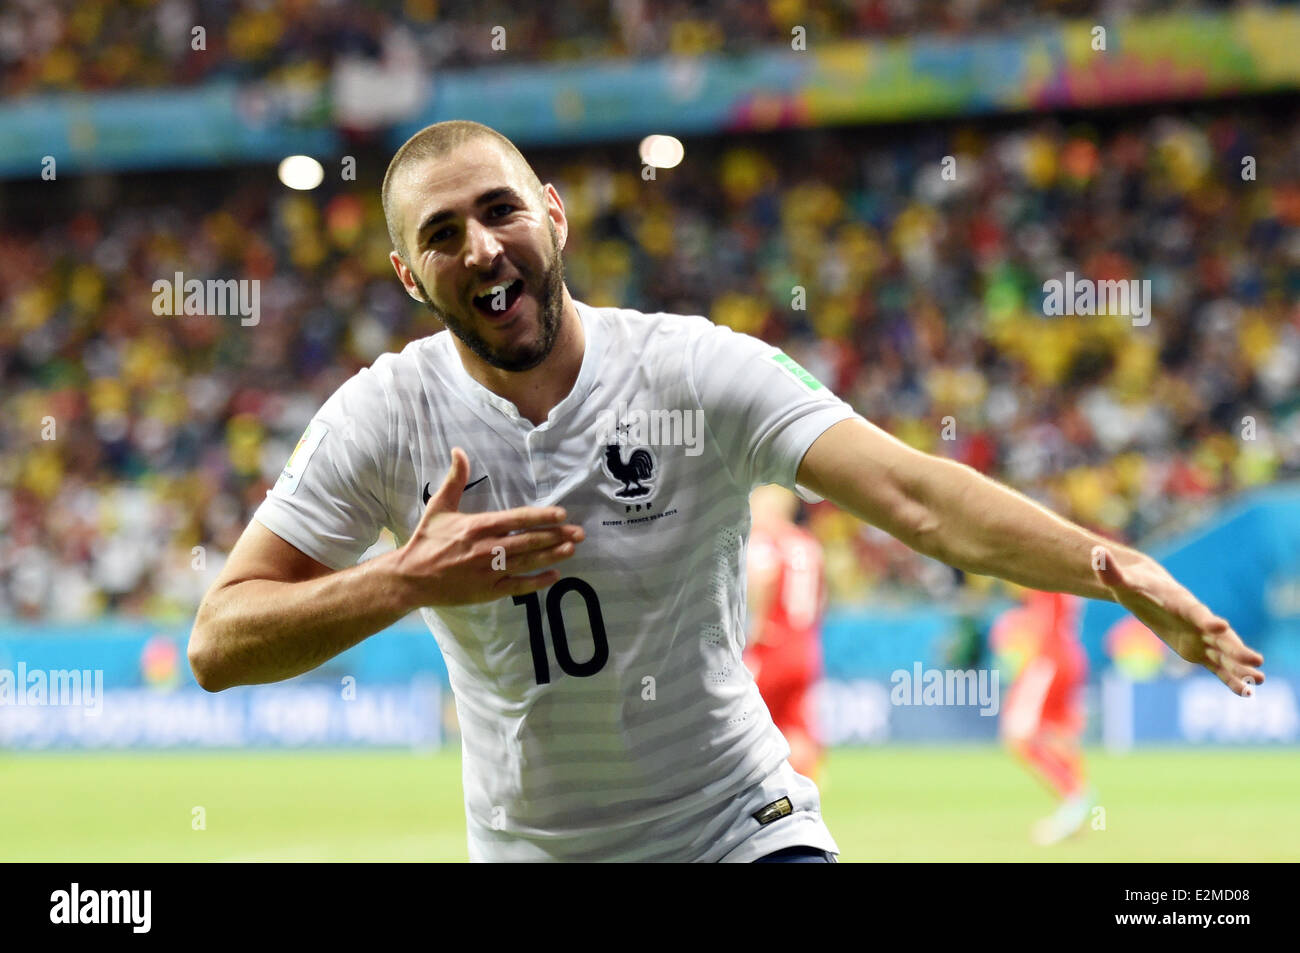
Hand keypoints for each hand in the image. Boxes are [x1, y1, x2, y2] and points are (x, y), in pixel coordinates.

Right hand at [394, 447, 583, 605]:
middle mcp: (487, 548)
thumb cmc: (427, 541)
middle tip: (579, 533)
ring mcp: (489, 571)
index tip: (562, 514)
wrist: (410, 577)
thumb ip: (455, 479)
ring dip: (552, 555)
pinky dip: (537, 581)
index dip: (541, 517)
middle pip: (529, 540)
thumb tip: (459, 450)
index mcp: (479, 526)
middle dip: (556, 536)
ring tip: (572, 549)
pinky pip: (518, 585)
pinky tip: (554, 575)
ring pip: (528, 562)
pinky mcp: (488, 590)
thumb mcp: (439, 507)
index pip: (517, 519)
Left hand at [1092, 546, 1263, 696]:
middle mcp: (1197, 621)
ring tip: (1259, 681)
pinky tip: (1246, 693)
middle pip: (1220, 636)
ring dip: (1240, 667)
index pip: (1196, 612)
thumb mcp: (1121, 581)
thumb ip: (1110, 571)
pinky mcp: (1197, 651)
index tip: (1221, 626)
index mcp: (1182, 603)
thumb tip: (1095, 554)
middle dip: (1236, 648)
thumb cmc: (1134, 584)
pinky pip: (1216, 667)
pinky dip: (1230, 679)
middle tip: (1255, 661)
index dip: (1207, 619)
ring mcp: (1200, 637)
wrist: (1147, 589)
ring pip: (1223, 654)